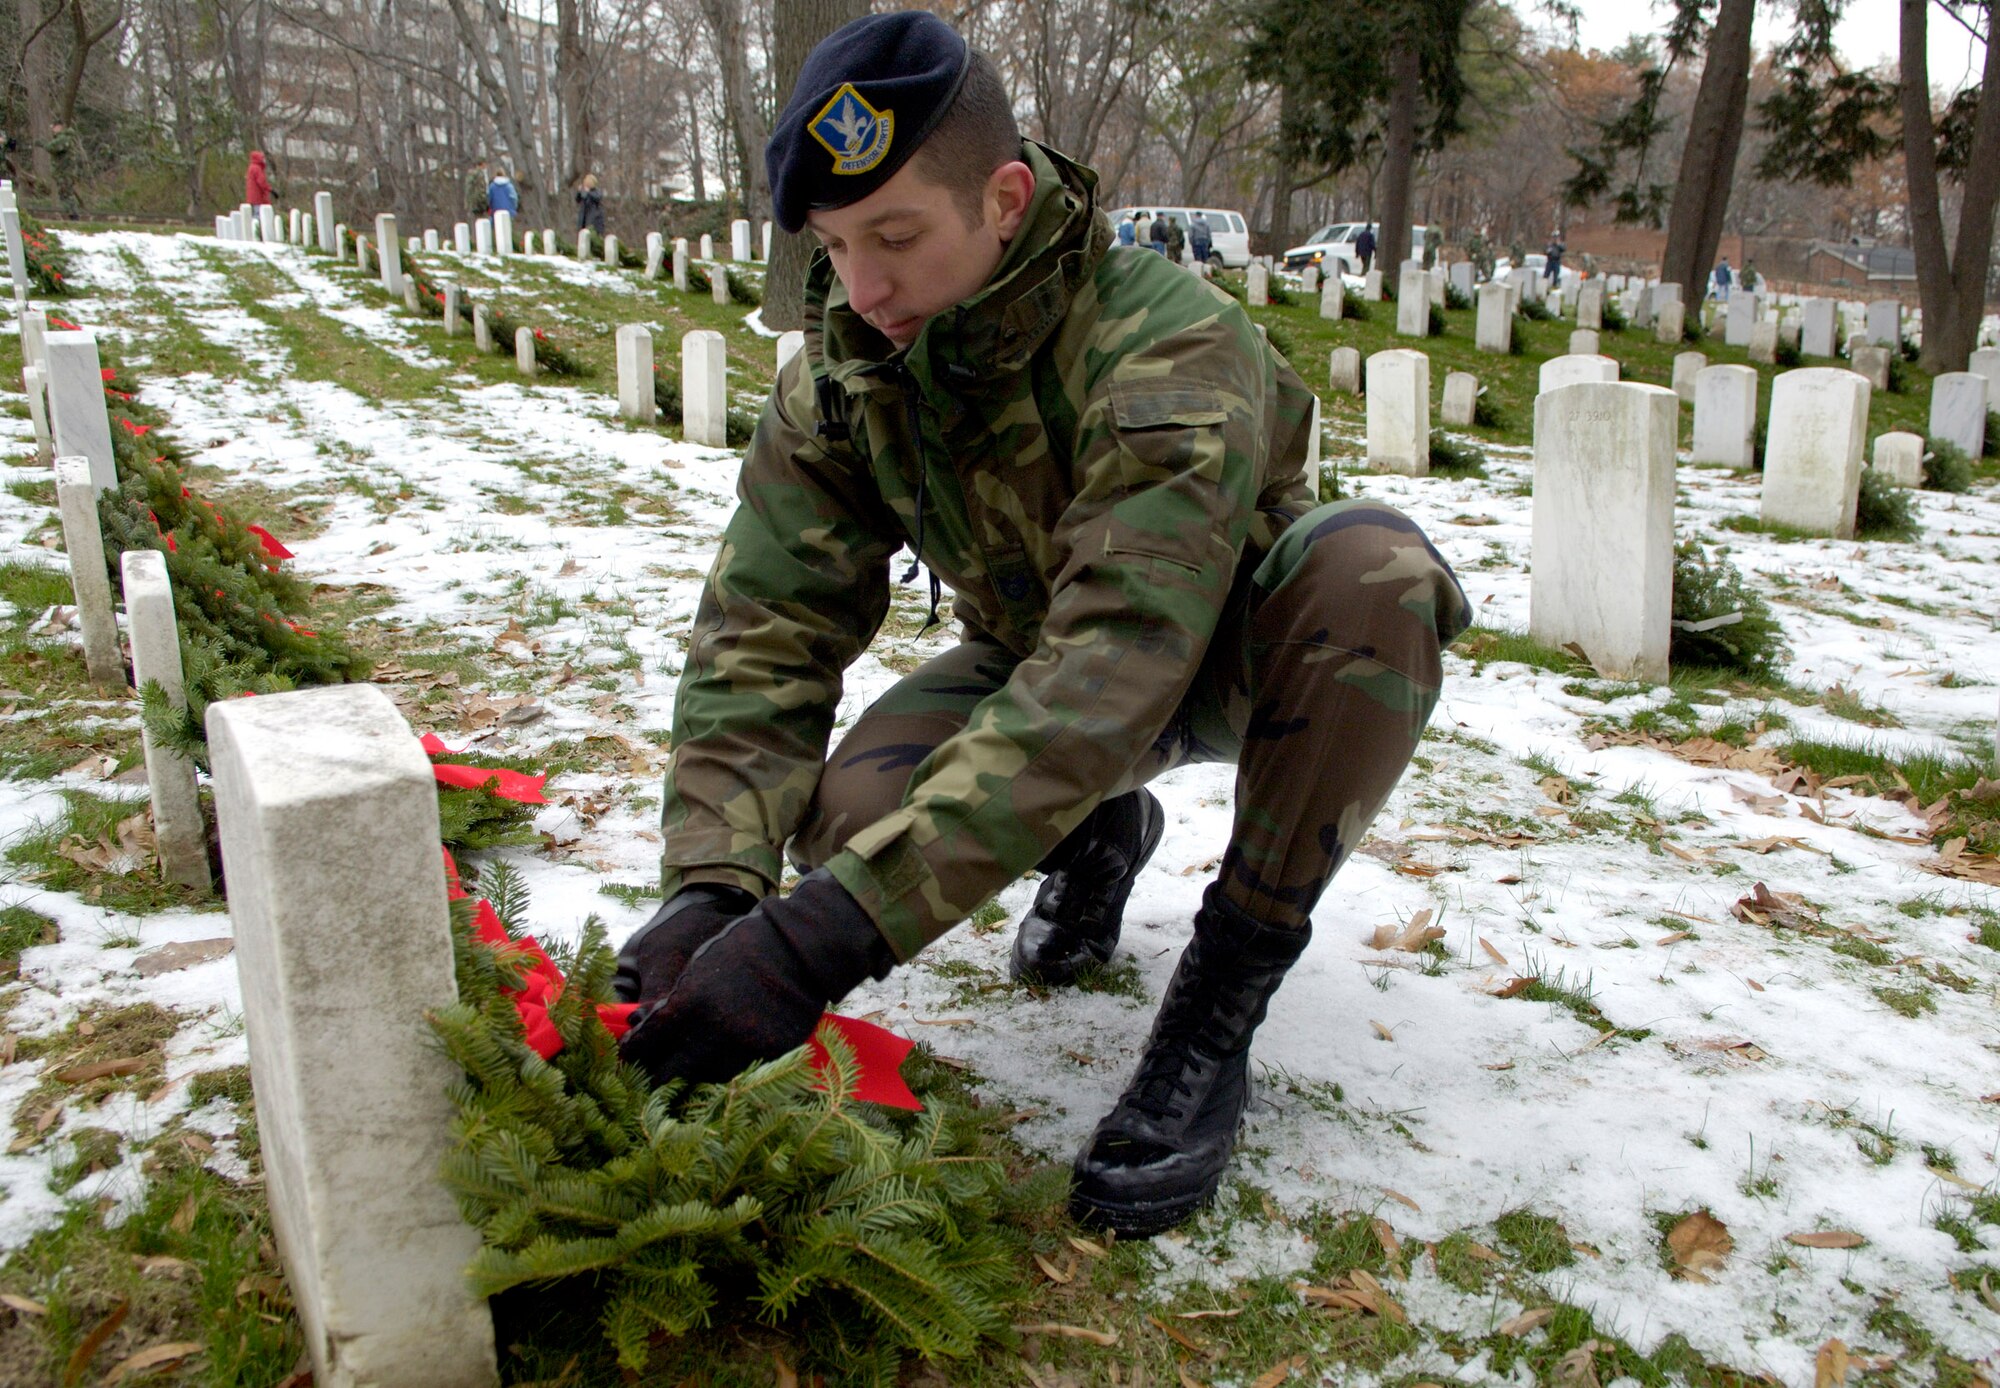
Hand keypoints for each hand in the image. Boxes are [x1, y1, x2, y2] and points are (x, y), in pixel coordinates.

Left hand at [619, 869, 894, 1087]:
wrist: (800, 946)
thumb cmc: (742, 945)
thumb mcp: (698, 965)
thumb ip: (674, 1000)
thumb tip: (650, 1024)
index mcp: (688, 1005)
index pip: (647, 1043)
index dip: (633, 1052)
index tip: (627, 1056)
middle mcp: (713, 1033)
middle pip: (671, 1072)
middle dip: (657, 1071)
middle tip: (652, 1069)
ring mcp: (743, 1047)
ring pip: (705, 1077)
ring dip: (692, 1072)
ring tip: (687, 1064)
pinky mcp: (770, 1054)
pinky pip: (739, 1070)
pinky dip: (726, 1065)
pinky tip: (722, 1054)